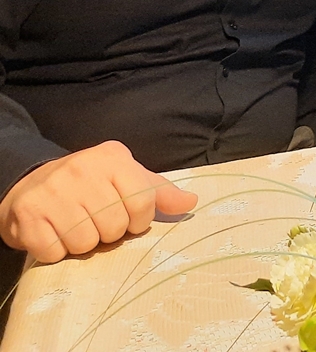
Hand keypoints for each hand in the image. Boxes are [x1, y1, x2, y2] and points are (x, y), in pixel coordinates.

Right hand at [0, 141, 197, 262]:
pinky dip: (57, 251)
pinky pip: (55, 252)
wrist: (30, 185)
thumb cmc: (89, 185)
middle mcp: (82, 169)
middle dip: (109, 233)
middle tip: (96, 222)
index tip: (127, 218)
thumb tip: (192, 203)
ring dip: (83, 244)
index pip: (143, 202)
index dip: (138, 220)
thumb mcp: (126, 179)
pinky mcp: (28, 214)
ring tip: (75, 227)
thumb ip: (158, 192)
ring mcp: (52, 191)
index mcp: (113, 158)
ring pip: (85, 242)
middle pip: (115, 226)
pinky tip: (54, 234)